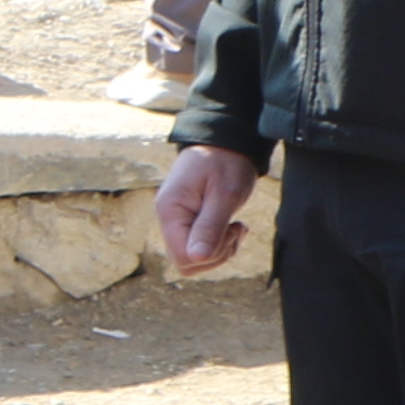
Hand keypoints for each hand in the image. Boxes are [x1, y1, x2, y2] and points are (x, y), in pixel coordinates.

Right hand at [155, 145, 258, 274]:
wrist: (225, 143)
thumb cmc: (225, 162)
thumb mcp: (224, 194)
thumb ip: (210, 227)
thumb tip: (197, 258)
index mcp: (170, 210)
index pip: (183, 256)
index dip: (209, 254)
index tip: (229, 230)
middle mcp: (168, 219)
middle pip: (187, 262)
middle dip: (217, 254)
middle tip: (234, 228)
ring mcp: (176, 222)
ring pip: (195, 259)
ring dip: (221, 250)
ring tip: (236, 226)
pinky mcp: (187, 223)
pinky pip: (200, 249)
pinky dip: (221, 245)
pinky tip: (232, 227)